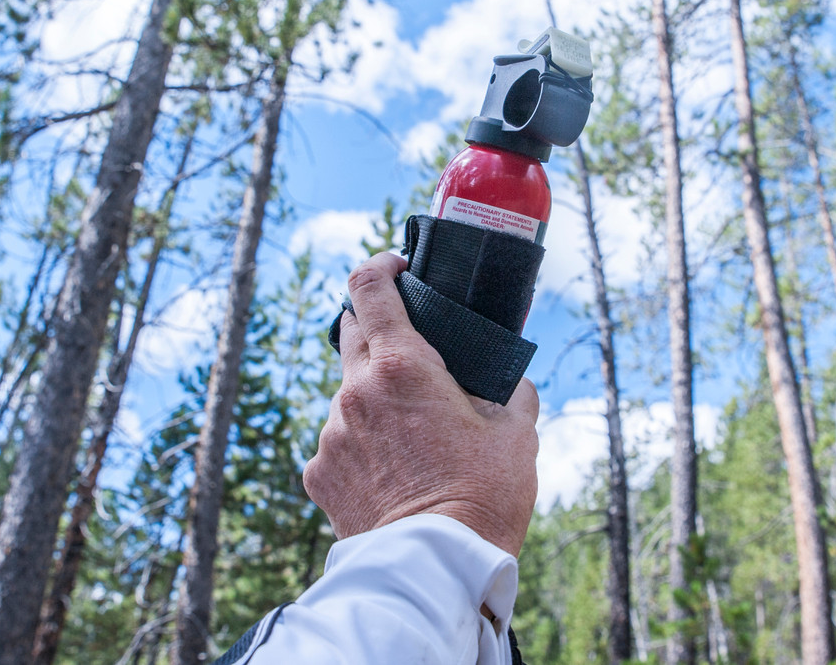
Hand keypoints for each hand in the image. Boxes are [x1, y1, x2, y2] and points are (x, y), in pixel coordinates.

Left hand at [303, 253, 539, 556]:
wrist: (435, 569)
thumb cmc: (484, 497)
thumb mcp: (517, 433)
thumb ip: (511, 390)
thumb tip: (510, 378)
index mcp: (401, 366)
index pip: (369, 286)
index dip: (381, 266)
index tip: (399, 269)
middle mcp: (354, 391)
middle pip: (351, 330)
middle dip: (378, 328)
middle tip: (413, 351)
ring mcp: (331, 433)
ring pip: (346, 392)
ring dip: (373, 396)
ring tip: (412, 434)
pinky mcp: (318, 473)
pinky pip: (338, 440)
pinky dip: (361, 443)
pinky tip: (392, 471)